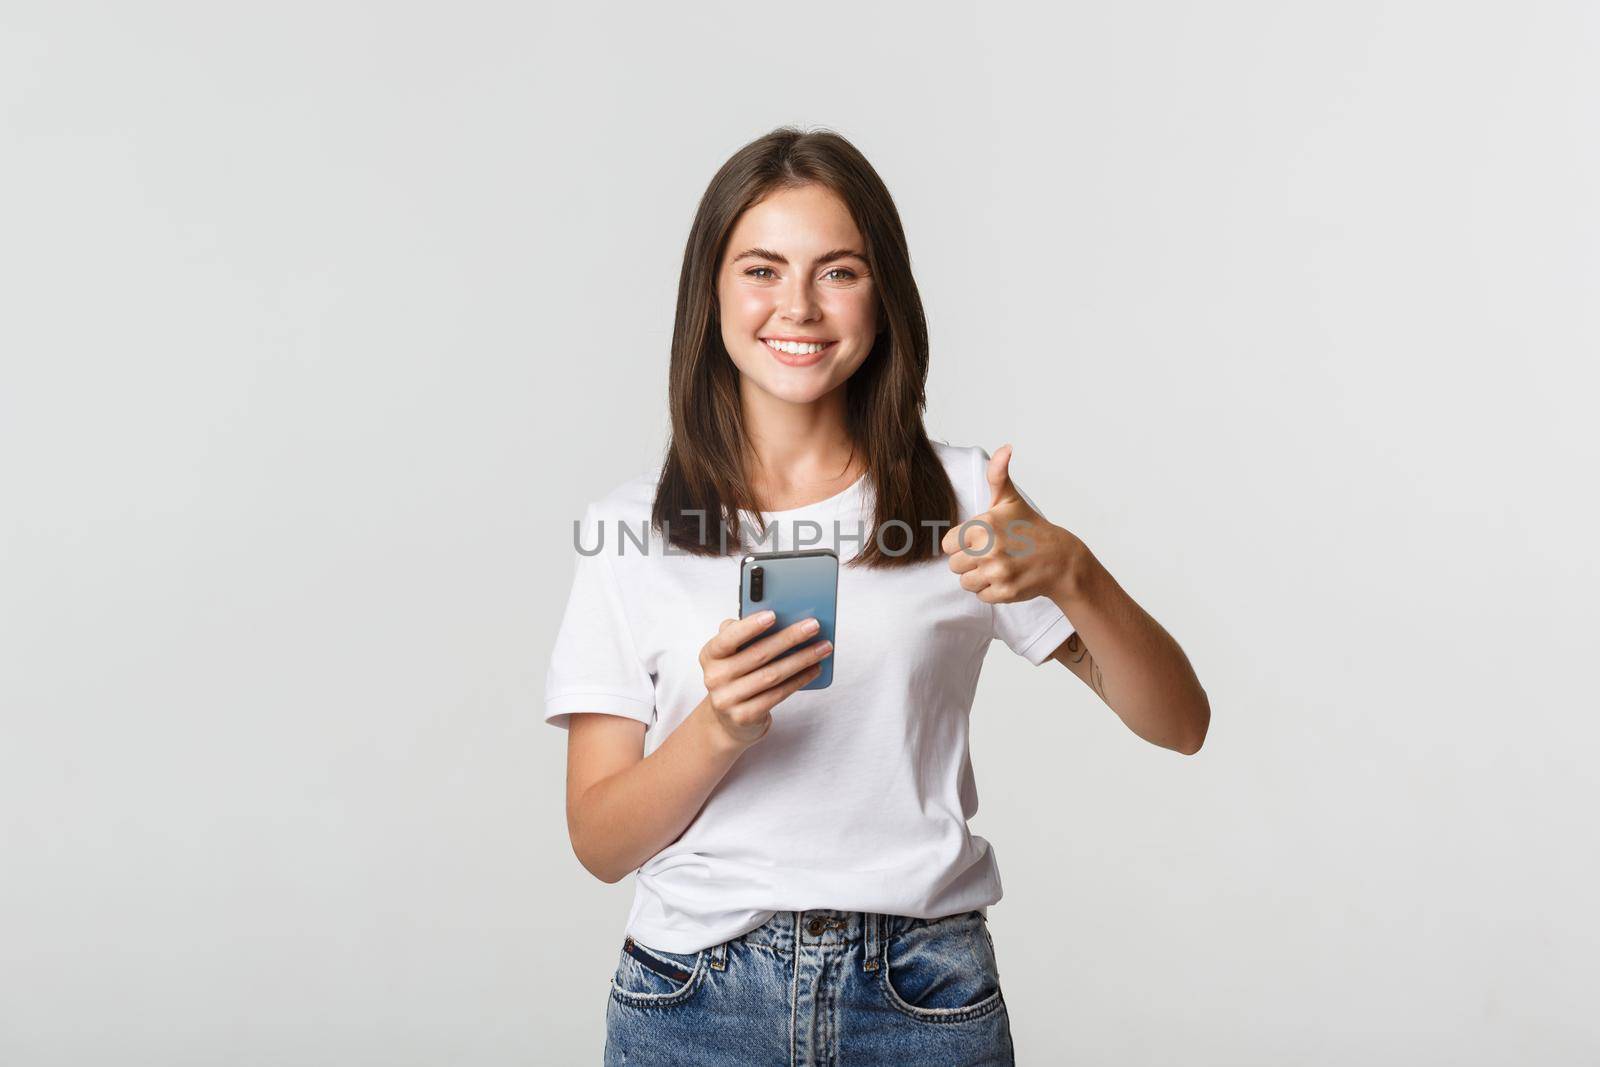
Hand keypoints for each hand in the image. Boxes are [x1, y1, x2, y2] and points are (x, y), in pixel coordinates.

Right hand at [697, 612, 832, 747]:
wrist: (728, 720)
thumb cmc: (736, 675)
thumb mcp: (731, 653)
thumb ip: (742, 632)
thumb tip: (775, 615)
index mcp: (710, 655)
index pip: (728, 638)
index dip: (750, 626)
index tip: (774, 614)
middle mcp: (715, 677)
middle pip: (758, 655)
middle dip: (790, 638)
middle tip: (813, 625)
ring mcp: (728, 700)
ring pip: (772, 675)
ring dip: (802, 659)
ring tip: (823, 647)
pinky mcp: (744, 716)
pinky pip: (778, 695)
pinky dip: (799, 680)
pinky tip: (814, 669)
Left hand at [940, 443, 1085, 604]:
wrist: (1060, 558)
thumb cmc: (1029, 528)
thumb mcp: (1010, 499)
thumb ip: (997, 475)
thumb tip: (1005, 448)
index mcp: (983, 525)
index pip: (947, 544)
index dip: (961, 544)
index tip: (977, 541)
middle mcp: (989, 549)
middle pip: (954, 565)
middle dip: (968, 562)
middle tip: (989, 555)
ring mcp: (998, 572)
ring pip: (965, 583)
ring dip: (978, 577)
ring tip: (997, 566)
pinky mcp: (1005, 591)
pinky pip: (981, 596)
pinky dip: (991, 591)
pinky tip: (1006, 578)